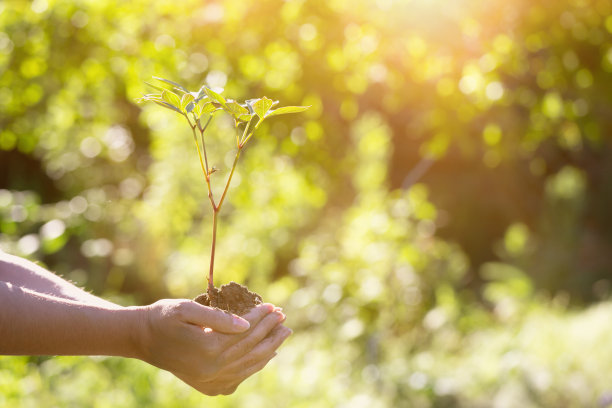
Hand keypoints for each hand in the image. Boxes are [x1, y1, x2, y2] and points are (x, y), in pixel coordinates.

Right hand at [136, 299, 291, 394]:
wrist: (143, 339)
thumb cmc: (164, 317)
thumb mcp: (187, 309)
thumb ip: (218, 317)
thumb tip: (246, 324)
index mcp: (208, 347)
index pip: (245, 331)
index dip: (261, 317)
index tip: (273, 306)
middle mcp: (211, 369)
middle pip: (251, 348)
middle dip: (270, 331)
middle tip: (284, 317)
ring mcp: (210, 381)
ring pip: (249, 365)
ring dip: (270, 348)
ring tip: (283, 333)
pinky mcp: (208, 386)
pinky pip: (240, 377)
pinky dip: (256, 366)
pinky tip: (267, 355)